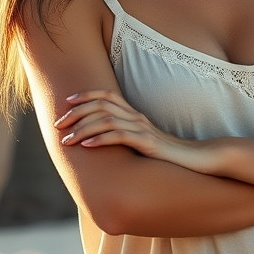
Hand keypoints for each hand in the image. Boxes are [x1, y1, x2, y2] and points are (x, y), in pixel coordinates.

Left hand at [54, 89, 211, 171]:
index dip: (86, 95)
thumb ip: (125, 136)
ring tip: (66, 140)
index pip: (107, 96)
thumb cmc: (167, 153)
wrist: (195, 158)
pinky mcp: (148, 143)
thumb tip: (100, 139)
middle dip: (75, 114)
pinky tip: (87, 146)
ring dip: (82, 129)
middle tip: (58, 125)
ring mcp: (143, 129)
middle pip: (101, 105)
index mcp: (134, 114)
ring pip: (106, 120)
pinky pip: (120, 136)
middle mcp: (137, 117)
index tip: (67, 103)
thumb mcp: (142, 141)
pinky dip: (100, 139)